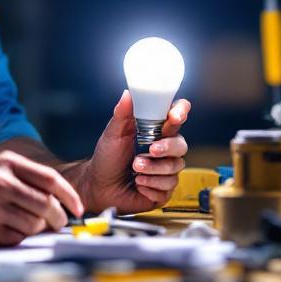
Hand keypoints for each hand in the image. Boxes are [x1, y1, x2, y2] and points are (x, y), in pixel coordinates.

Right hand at [0, 150, 83, 245]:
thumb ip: (30, 179)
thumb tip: (65, 201)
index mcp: (7, 163)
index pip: (50, 179)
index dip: (69, 195)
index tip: (78, 208)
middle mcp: (0, 182)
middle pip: (47, 204)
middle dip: (58, 217)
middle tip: (59, 222)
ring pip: (35, 223)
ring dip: (37, 228)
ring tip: (24, 222)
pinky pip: (19, 237)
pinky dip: (19, 237)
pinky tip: (7, 229)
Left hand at [75, 91, 189, 214]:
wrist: (99, 186)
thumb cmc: (107, 158)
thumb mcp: (113, 134)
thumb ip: (122, 114)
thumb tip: (128, 93)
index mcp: (155, 130)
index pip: (177, 116)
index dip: (181, 112)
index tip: (174, 116)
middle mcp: (164, 148)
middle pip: (181, 144)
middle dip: (166, 147)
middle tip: (150, 150)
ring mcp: (166, 169)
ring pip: (175, 167)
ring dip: (153, 169)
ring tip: (135, 169)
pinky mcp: (164, 188)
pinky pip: (168, 186)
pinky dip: (151, 185)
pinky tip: (138, 184)